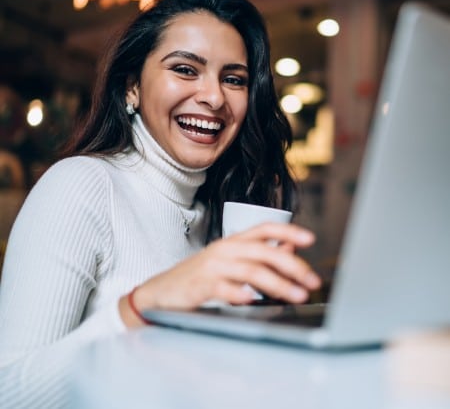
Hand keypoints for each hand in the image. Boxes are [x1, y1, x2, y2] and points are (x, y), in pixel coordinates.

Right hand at [120, 222, 320, 326]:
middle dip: (293, 266)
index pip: (265, 228)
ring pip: (251, 271)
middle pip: (264, 251)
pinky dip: (239, 294)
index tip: (310, 239)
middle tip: (311, 281)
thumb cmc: (199, 276)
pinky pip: (224, 288)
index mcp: (233, 241)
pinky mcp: (201, 285)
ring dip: (278, 284)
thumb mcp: (230, 260)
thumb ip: (258, 253)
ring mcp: (212, 266)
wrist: (161, 291)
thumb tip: (289, 246)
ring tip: (295, 295)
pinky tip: (252, 301)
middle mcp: (225, 249)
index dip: (288, 230)